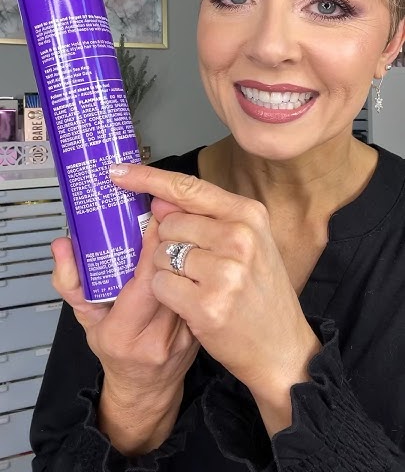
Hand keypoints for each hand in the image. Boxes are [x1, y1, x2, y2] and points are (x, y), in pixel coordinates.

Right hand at [51, 213, 199, 452]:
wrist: (148, 388)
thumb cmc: (114, 349)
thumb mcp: (84, 318)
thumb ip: (70, 281)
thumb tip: (62, 245)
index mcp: (124, 333)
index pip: (145, 279)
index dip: (153, 242)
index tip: (154, 214)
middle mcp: (158, 337)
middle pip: (172, 275)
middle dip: (172, 239)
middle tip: (168, 213)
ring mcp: (185, 335)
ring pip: (192, 279)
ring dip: (188, 249)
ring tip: (181, 226)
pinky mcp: (203, 328)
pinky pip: (201, 288)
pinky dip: (196, 266)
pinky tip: (191, 251)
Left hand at [110, 164, 320, 410]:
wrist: (282, 346)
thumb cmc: (260, 291)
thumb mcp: (245, 244)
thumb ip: (205, 218)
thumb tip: (159, 202)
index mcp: (248, 214)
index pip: (188, 187)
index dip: (148, 178)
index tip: (118, 171)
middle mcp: (239, 237)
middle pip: (169, 224)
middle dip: (170, 244)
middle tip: (199, 268)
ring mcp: (225, 271)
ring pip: (161, 255)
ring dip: (168, 272)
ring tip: (199, 287)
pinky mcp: (208, 304)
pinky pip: (160, 285)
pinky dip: (167, 295)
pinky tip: (191, 304)